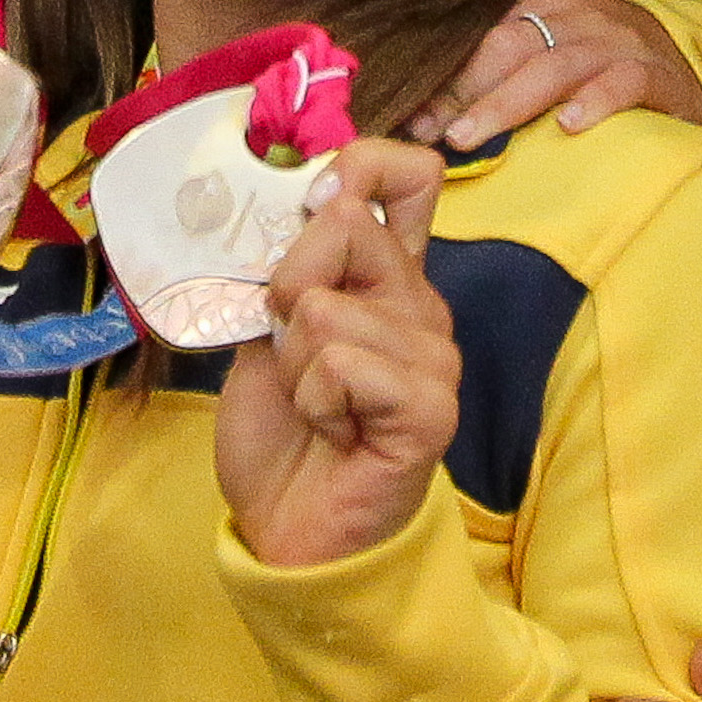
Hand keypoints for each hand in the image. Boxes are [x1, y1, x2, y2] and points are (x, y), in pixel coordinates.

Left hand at [215, 139, 459, 568]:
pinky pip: (343, 364)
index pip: (409, 174)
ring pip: (326, 309)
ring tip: (315, 408)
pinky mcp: (432, 406)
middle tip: (290, 352)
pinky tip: (335, 434)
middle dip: (285, 289)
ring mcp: (435, 355)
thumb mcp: (267, 333)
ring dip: (294, 368)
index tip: (309, 211)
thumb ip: (293, 268)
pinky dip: (314, 402)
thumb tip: (314, 193)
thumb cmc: (280, 434)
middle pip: (346, 227)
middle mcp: (421, 305)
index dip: (357, 168)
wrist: (288, 534)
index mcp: (387, 278)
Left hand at [402, 0, 701, 150]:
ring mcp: (621, 41)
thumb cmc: (600, 66)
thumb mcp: (551, 48)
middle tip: (429, 132)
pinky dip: (595, 102)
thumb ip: (499, 63)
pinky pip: (623, 83)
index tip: (411, 113)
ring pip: (556, 66)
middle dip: (464, 90)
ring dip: (508, 102)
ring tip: (470, 136)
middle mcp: (582, 13)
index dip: (445, 71)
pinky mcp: (657, 73)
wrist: (685, 72)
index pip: (486, 29)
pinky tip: (568, 126)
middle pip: (511, 45)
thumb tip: (425, 107)